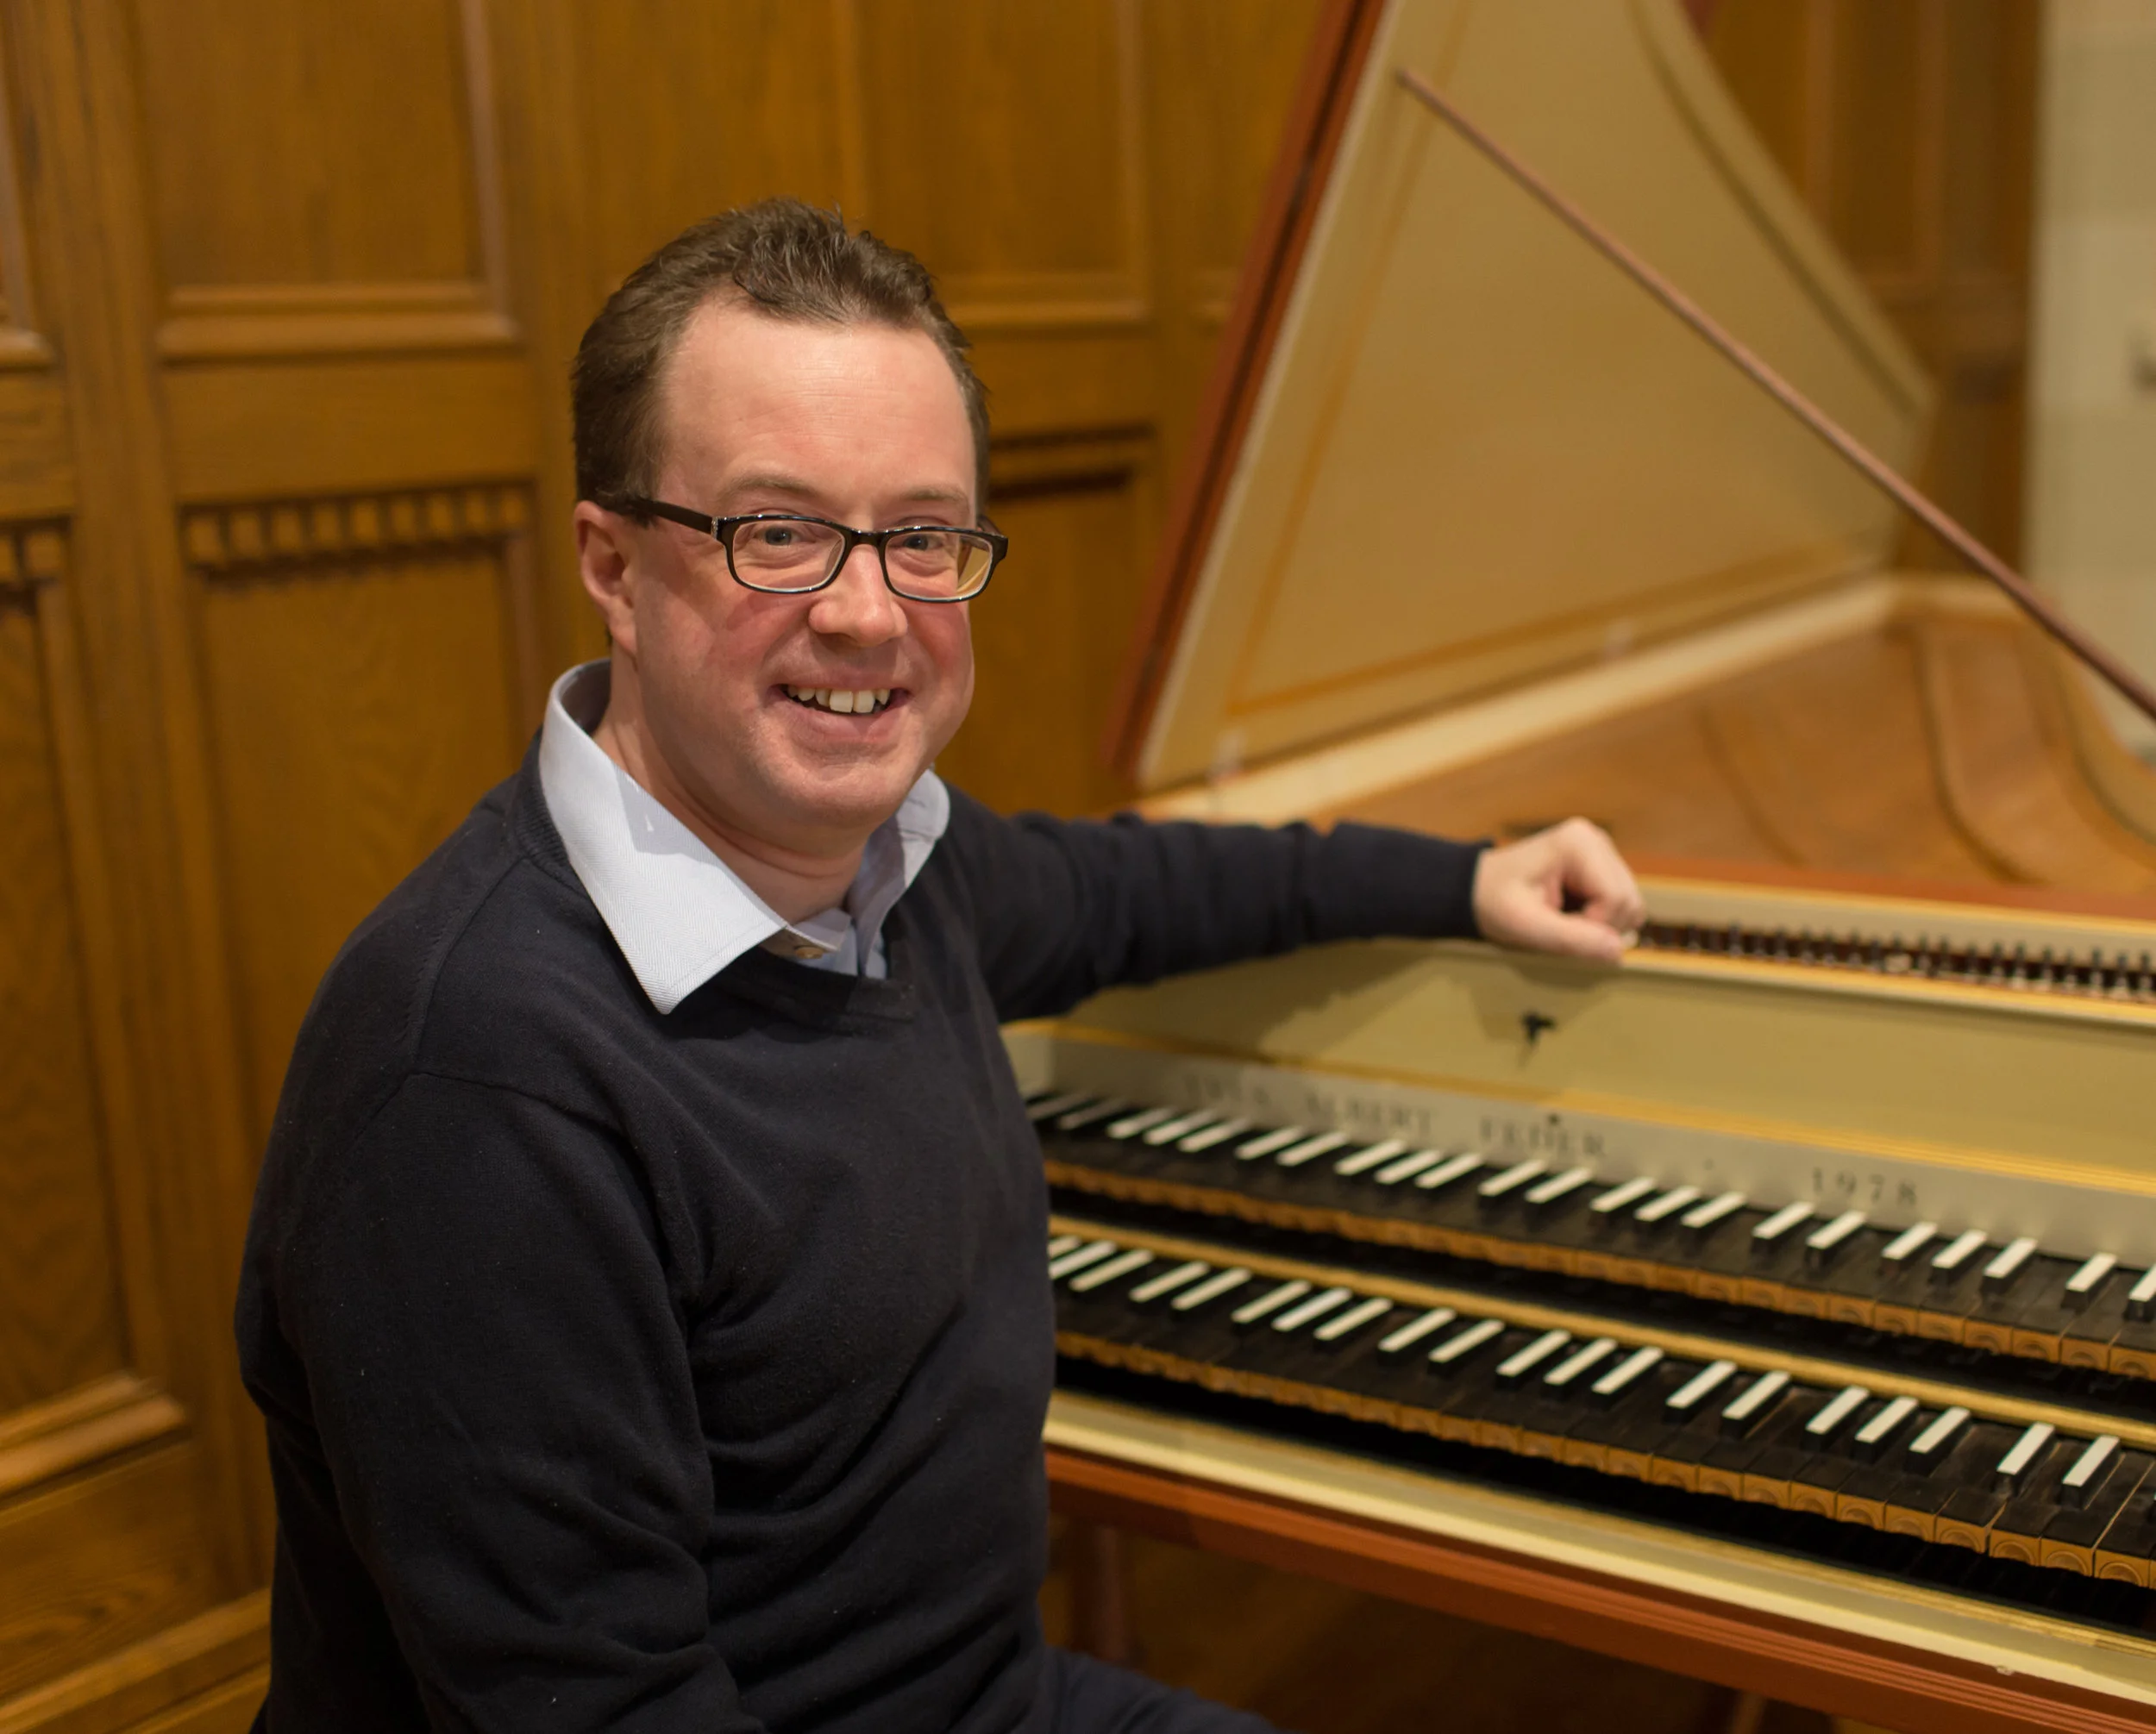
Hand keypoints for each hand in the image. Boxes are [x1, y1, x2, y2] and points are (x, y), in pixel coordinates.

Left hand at [1471, 818, 1642, 963]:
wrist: (1477, 889)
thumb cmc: (1494, 902)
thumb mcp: (1525, 925)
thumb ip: (1571, 939)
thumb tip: (1618, 951)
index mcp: (1578, 844)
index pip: (1617, 898)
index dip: (1594, 926)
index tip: (1557, 928)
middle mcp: (1596, 840)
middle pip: (1629, 901)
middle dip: (1599, 927)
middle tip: (1558, 926)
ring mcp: (1602, 852)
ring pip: (1630, 905)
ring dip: (1601, 925)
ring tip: (1563, 921)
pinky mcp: (1602, 867)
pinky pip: (1621, 904)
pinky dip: (1600, 919)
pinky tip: (1571, 914)